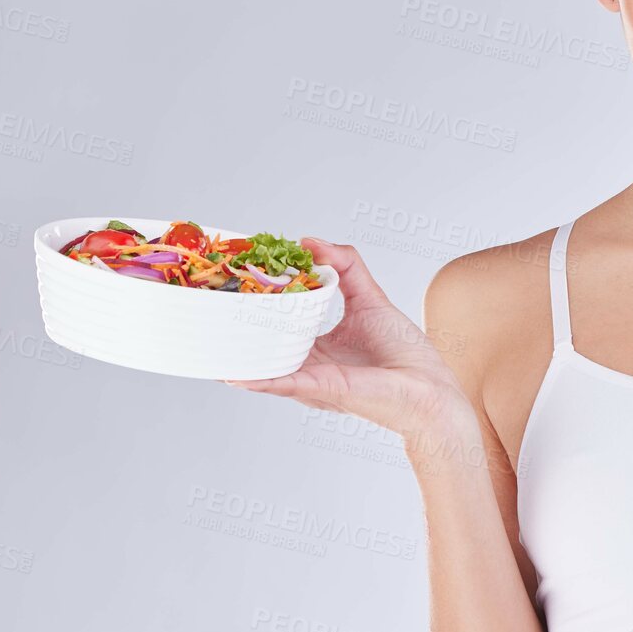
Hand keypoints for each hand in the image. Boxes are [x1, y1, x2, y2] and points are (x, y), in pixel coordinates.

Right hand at [221, 238, 466, 440]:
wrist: (428, 390)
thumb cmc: (404, 353)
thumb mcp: (369, 297)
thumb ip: (345, 266)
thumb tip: (309, 241)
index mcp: (313, 345)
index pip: (274, 321)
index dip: (254, 300)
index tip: (231, 277)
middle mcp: (305, 364)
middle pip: (261, 342)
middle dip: (232, 324)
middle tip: (204, 298)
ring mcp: (310, 379)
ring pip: (262, 365)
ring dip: (234, 351)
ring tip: (203, 331)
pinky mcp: (323, 388)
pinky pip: (284, 384)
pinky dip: (258, 379)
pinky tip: (232, 372)